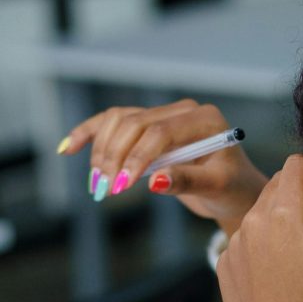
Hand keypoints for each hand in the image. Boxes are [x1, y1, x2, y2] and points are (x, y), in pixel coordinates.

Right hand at [61, 99, 267, 234]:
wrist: (234, 190)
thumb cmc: (231, 189)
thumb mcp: (216, 188)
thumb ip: (188, 182)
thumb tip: (155, 182)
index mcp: (205, 120)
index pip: (160, 131)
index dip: (136, 157)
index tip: (121, 185)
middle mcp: (184, 111)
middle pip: (134, 124)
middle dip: (115, 156)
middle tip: (105, 189)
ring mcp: (165, 115)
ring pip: (119, 121)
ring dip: (102, 150)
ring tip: (98, 183)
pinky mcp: (149, 125)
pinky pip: (114, 122)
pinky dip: (91, 133)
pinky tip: (68, 148)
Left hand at [216, 154, 302, 301]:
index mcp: (284, 215)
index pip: (296, 164)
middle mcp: (253, 221)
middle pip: (276, 183)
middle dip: (297, 196)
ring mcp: (235, 241)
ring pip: (260, 210)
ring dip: (279, 220)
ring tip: (296, 257)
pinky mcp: (226, 261)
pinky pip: (248, 236)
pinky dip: (263, 244)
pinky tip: (276, 273)